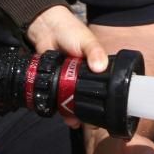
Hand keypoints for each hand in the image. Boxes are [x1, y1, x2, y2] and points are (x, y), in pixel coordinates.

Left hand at [26, 5, 107, 126]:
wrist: (46, 29)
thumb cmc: (71, 31)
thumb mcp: (87, 40)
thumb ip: (94, 51)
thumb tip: (101, 67)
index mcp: (95, 69)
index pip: (104, 88)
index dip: (106, 101)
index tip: (107, 113)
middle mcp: (83, 78)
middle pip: (88, 99)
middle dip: (88, 113)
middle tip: (89, 124)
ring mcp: (69, 82)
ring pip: (73, 102)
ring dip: (74, 113)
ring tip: (74, 121)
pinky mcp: (55, 83)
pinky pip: (59, 99)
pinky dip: (60, 108)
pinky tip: (63, 115)